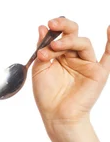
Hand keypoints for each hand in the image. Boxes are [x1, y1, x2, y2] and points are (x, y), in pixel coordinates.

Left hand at [31, 18, 109, 132]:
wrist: (56, 116)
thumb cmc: (47, 96)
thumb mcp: (40, 69)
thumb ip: (42, 49)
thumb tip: (42, 27)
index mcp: (60, 55)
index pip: (59, 36)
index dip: (53, 31)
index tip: (44, 28)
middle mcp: (74, 57)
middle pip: (73, 34)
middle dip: (63, 27)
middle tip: (52, 25)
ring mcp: (87, 64)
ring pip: (83, 43)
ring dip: (68, 41)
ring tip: (55, 47)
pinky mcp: (98, 72)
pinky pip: (108, 56)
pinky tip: (109, 28)